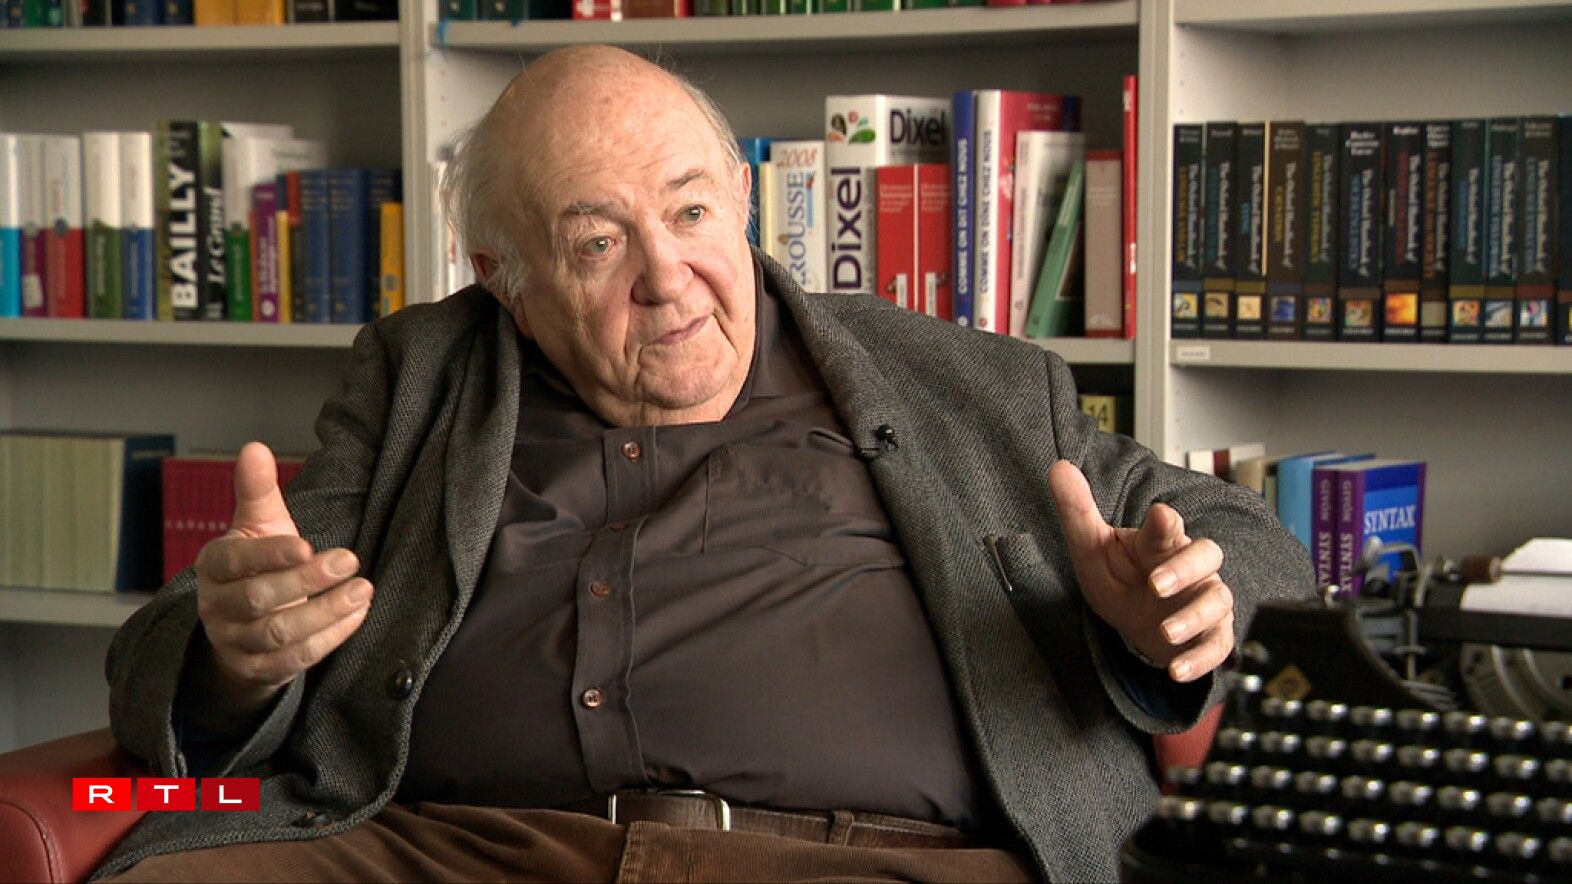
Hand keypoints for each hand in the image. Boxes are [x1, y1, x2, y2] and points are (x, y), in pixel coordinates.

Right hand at [190, 442, 372, 720]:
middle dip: (307, 581)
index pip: (234, 561)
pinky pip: (295, 659)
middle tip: (350, 560)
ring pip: (278, 633)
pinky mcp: (259, 670)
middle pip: (258, 599)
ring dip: (325, 612)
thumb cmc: (258, 564)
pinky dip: (330, 638)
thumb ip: (257, 490)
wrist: (245, 627)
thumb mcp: (258, 525)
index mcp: (214, 566)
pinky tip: (358, 613)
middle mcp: (217, 607)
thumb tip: (254, 447)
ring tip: (363, 589)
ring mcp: (236, 642)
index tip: (307, 544)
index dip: (269, 555)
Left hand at [1047, 460, 1233, 682]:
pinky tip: (1178, 671)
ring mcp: (1203, 599)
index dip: (1166, 522)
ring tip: (1167, 633)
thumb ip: (1077, 511)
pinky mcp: (1210, 634)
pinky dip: (1201, 660)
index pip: (1168, 525)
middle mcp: (1189, 567)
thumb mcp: (1091, 549)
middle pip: (1206, 555)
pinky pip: (1217, 646)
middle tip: (1156, 584)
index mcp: (1159, 542)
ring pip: (1216, 600)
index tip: (1159, 518)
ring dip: (1193, 617)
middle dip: (1185, 569)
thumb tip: (1058, 467)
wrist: (1137, 624)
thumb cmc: (1121, 578)